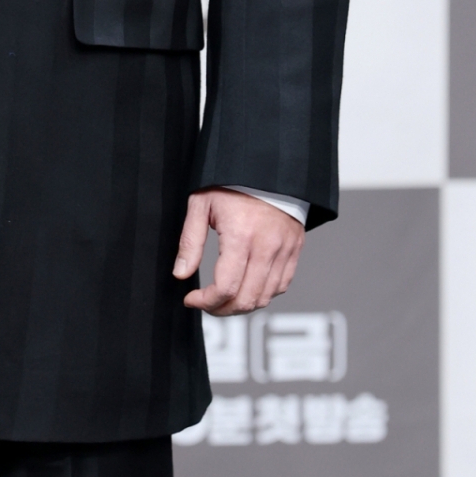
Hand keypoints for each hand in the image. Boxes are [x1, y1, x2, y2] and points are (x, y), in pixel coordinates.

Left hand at [173, 188, 304, 315]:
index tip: (192, 299)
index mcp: (241, 236)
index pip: (226, 287)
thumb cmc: (232, 183)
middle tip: (206, 304)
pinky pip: (282, 285)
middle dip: (222, 309)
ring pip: (266, 297)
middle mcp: (266, 247)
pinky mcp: (294, 249)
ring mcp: (284, 250)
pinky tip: (246, 287)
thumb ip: (190, 241)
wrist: (267, 167)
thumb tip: (181, 273)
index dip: (206, 301)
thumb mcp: (201, 204)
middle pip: (246, 299)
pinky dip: (263, 294)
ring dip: (242, 306)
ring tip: (224, 300)